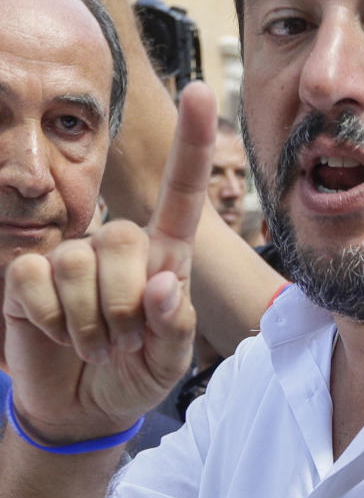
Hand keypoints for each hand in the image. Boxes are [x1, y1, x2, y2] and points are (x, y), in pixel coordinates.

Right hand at [2, 82, 215, 442]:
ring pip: (76, 265)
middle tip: (125, 343)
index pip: (181, 195)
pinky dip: (51, 321)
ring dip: (89, 323)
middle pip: (122, 240)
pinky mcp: (27, 275)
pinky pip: (36, 282)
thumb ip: (175, 326)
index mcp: (163, 256)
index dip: (192, 144)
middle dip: (125, 305)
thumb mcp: (169, 362)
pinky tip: (58, 335)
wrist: (82, 408)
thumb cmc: (135, 376)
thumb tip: (163, 283)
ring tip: (96, 346)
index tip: (202, 89)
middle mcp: (115, 244)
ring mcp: (68, 254)